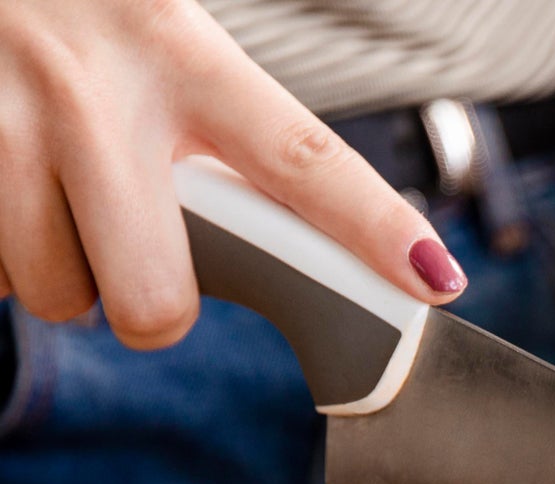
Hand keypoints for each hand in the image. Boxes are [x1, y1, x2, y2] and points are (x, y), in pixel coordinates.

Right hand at [0, 0, 465, 350]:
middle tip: (140, 249)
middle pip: (157, 300)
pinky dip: (7, 252)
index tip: (435, 279)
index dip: (371, 228)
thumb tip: (302, 251)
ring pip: (63, 296)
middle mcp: (95, 88)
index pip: (300, 158)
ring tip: (58, 189)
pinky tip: (11, 184)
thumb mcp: (163, 37)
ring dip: (67, 270)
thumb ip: (224, 130)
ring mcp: (6, 120)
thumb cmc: (78, 13)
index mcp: (179, 51)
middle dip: (154, 305)